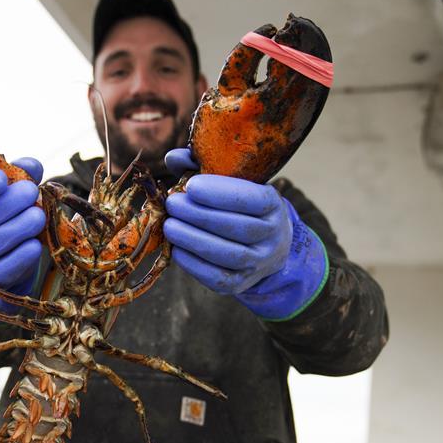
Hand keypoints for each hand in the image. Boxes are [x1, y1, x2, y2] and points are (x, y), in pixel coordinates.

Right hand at [0, 158, 44, 323]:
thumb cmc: (2, 215)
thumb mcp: (7, 191)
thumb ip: (19, 174)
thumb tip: (31, 165)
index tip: (1, 178)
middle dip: (5, 205)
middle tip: (30, 192)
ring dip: (16, 229)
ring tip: (38, 216)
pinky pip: (1, 271)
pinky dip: (20, 258)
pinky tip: (35, 244)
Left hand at [163, 148, 327, 320]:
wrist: (266, 246)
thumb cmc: (240, 207)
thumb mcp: (232, 184)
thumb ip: (201, 167)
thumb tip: (172, 158)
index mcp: (273, 205)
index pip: (252, 199)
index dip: (220, 193)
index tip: (191, 186)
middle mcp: (272, 235)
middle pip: (236, 227)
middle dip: (199, 215)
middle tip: (172, 204)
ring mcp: (259, 263)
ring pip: (227, 254)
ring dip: (193, 240)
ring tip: (169, 226)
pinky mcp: (241, 284)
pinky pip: (217, 278)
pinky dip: (194, 264)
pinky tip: (177, 250)